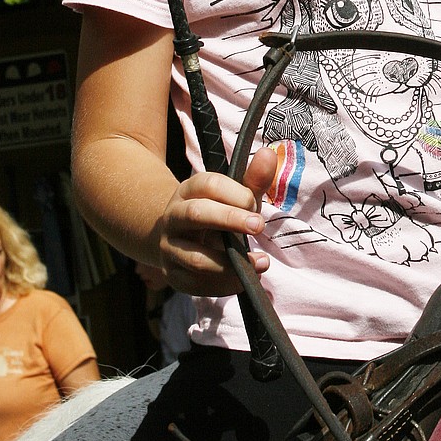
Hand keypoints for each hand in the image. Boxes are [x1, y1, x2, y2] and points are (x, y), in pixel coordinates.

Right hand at [157, 146, 277, 295]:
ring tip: (262, 263)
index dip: (235, 193)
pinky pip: (195, 285)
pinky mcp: (173, 274)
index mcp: (190, 190)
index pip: (209, 184)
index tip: (255, 203)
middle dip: (229, 219)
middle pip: (197, 214)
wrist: (176, 238)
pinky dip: (222, 286)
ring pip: (195, 258)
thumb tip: (269, 154)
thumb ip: (253, 179)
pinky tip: (244, 281)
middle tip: (259, 226)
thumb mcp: (232, 195)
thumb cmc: (215, 212)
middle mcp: (175, 216)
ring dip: (230, 264)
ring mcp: (171, 247)